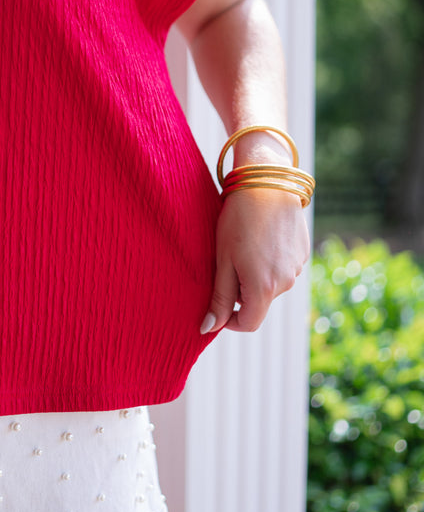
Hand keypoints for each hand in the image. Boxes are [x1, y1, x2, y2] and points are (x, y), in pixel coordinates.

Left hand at [201, 187, 310, 334]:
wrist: (266, 183)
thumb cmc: (238, 220)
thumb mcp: (222, 259)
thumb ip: (219, 297)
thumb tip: (209, 328)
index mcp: (263, 288)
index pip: (249, 323)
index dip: (230, 320)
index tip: (217, 306)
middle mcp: (286, 283)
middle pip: (259, 302)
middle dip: (241, 292)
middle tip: (227, 261)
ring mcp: (297, 268)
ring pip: (271, 285)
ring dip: (256, 275)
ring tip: (244, 245)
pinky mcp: (303, 253)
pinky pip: (283, 268)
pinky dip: (270, 261)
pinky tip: (261, 237)